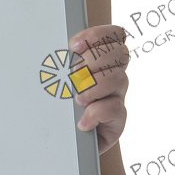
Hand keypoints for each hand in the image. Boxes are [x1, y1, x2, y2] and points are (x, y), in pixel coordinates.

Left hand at [68, 24, 128, 155]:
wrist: (63, 138)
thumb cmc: (58, 104)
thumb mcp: (57, 78)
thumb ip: (61, 61)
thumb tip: (55, 49)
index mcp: (102, 58)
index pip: (115, 35)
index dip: (98, 35)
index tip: (74, 46)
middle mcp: (114, 74)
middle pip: (119, 53)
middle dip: (93, 60)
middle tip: (73, 74)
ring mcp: (117, 95)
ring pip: (118, 79)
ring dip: (93, 86)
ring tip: (77, 98)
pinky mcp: (118, 119)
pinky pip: (115, 108)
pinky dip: (95, 113)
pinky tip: (82, 121)